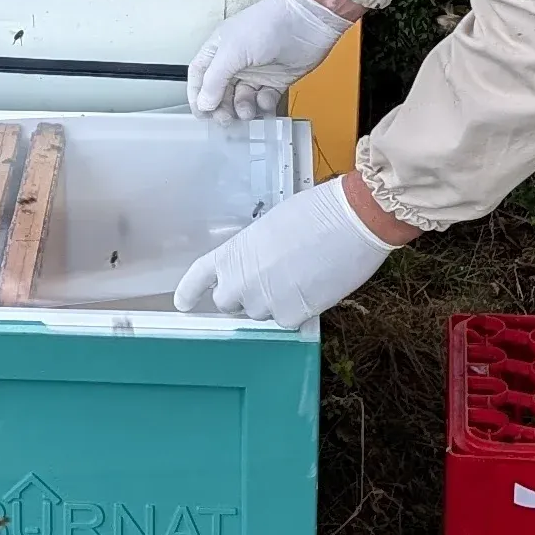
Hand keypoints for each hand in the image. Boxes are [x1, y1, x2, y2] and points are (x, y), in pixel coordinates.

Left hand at [173, 176, 400, 332]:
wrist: (351, 221)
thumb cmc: (316, 213)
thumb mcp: (271, 228)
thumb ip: (255, 253)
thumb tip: (263, 268)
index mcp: (232, 253)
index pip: (198, 277)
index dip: (189, 292)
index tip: (183, 304)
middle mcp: (240, 281)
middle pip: (229, 303)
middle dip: (245, 295)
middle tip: (271, 279)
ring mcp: (264, 302)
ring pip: (261, 314)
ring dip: (275, 301)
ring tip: (301, 276)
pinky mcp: (291, 316)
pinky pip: (287, 321)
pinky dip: (299, 309)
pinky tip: (314, 286)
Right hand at [187, 0, 353, 119]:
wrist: (307, 21)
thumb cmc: (267, 25)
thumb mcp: (232, 51)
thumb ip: (214, 80)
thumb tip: (203, 104)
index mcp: (219, 49)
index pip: (200, 76)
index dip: (197, 95)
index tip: (201, 115)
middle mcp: (235, 61)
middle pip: (220, 91)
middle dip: (220, 107)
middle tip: (225, 120)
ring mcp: (256, 71)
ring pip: (242, 98)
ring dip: (242, 109)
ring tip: (247, 113)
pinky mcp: (277, 80)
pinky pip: (264, 100)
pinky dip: (263, 106)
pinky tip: (265, 104)